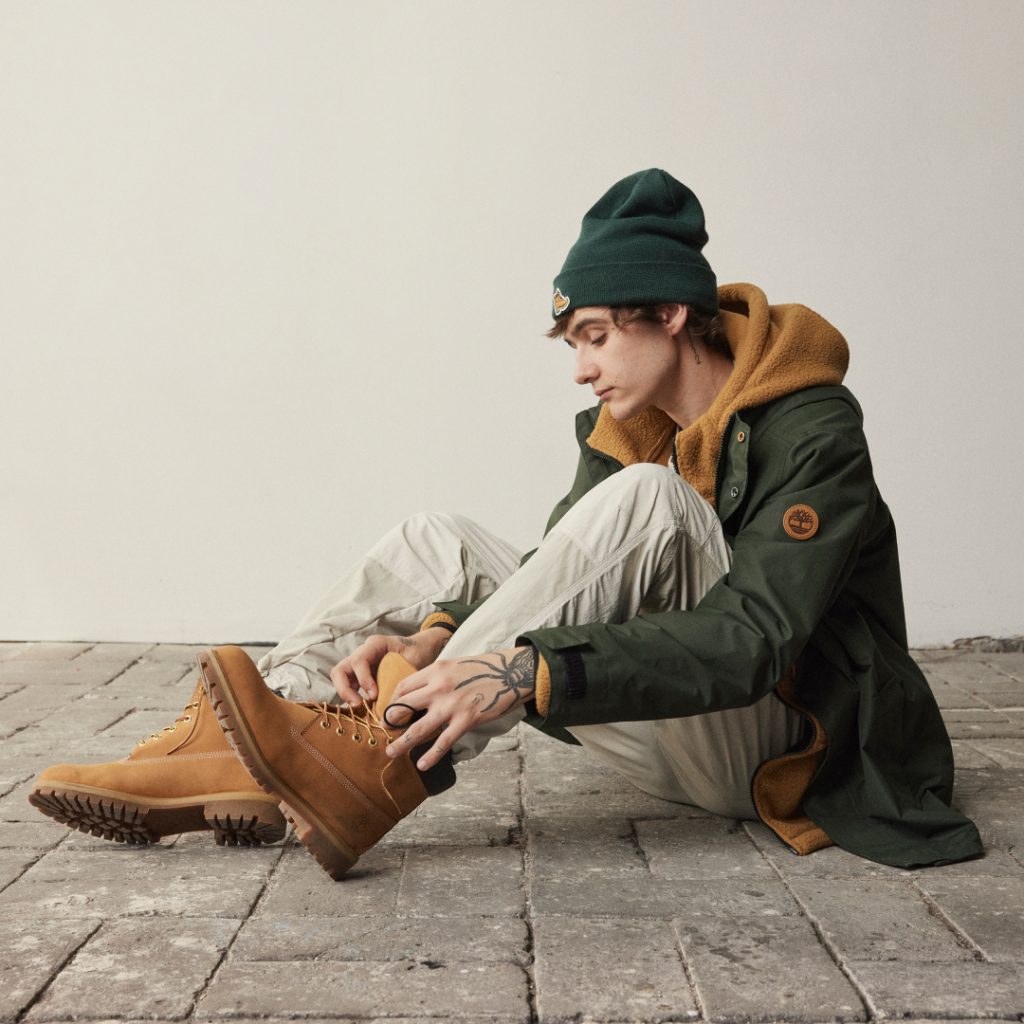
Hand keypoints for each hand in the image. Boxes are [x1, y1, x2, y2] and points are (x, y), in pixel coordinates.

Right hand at [330, 626, 451, 704]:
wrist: (422, 647)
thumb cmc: (419, 651)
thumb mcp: (413, 661)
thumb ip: (399, 678)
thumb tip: (389, 703)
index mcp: (376, 644)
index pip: (359, 661)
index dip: (363, 680)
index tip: (374, 696)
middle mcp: (363, 652)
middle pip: (340, 670)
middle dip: (345, 689)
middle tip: (358, 705)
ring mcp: (360, 663)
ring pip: (340, 678)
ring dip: (346, 694)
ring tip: (360, 708)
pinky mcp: (361, 674)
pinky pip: (349, 685)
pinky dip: (352, 696)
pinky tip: (365, 707)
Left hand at [382, 646, 535, 770]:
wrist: (511, 673)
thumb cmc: (483, 668)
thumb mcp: (454, 665)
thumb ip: (436, 677)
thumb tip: (419, 693)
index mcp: (435, 670)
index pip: (403, 687)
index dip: (392, 701)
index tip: (389, 711)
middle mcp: (439, 687)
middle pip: (404, 707)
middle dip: (390, 721)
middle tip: (385, 731)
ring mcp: (452, 705)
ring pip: (418, 728)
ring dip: (401, 743)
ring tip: (390, 752)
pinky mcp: (466, 720)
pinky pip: (443, 742)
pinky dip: (431, 755)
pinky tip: (422, 765)